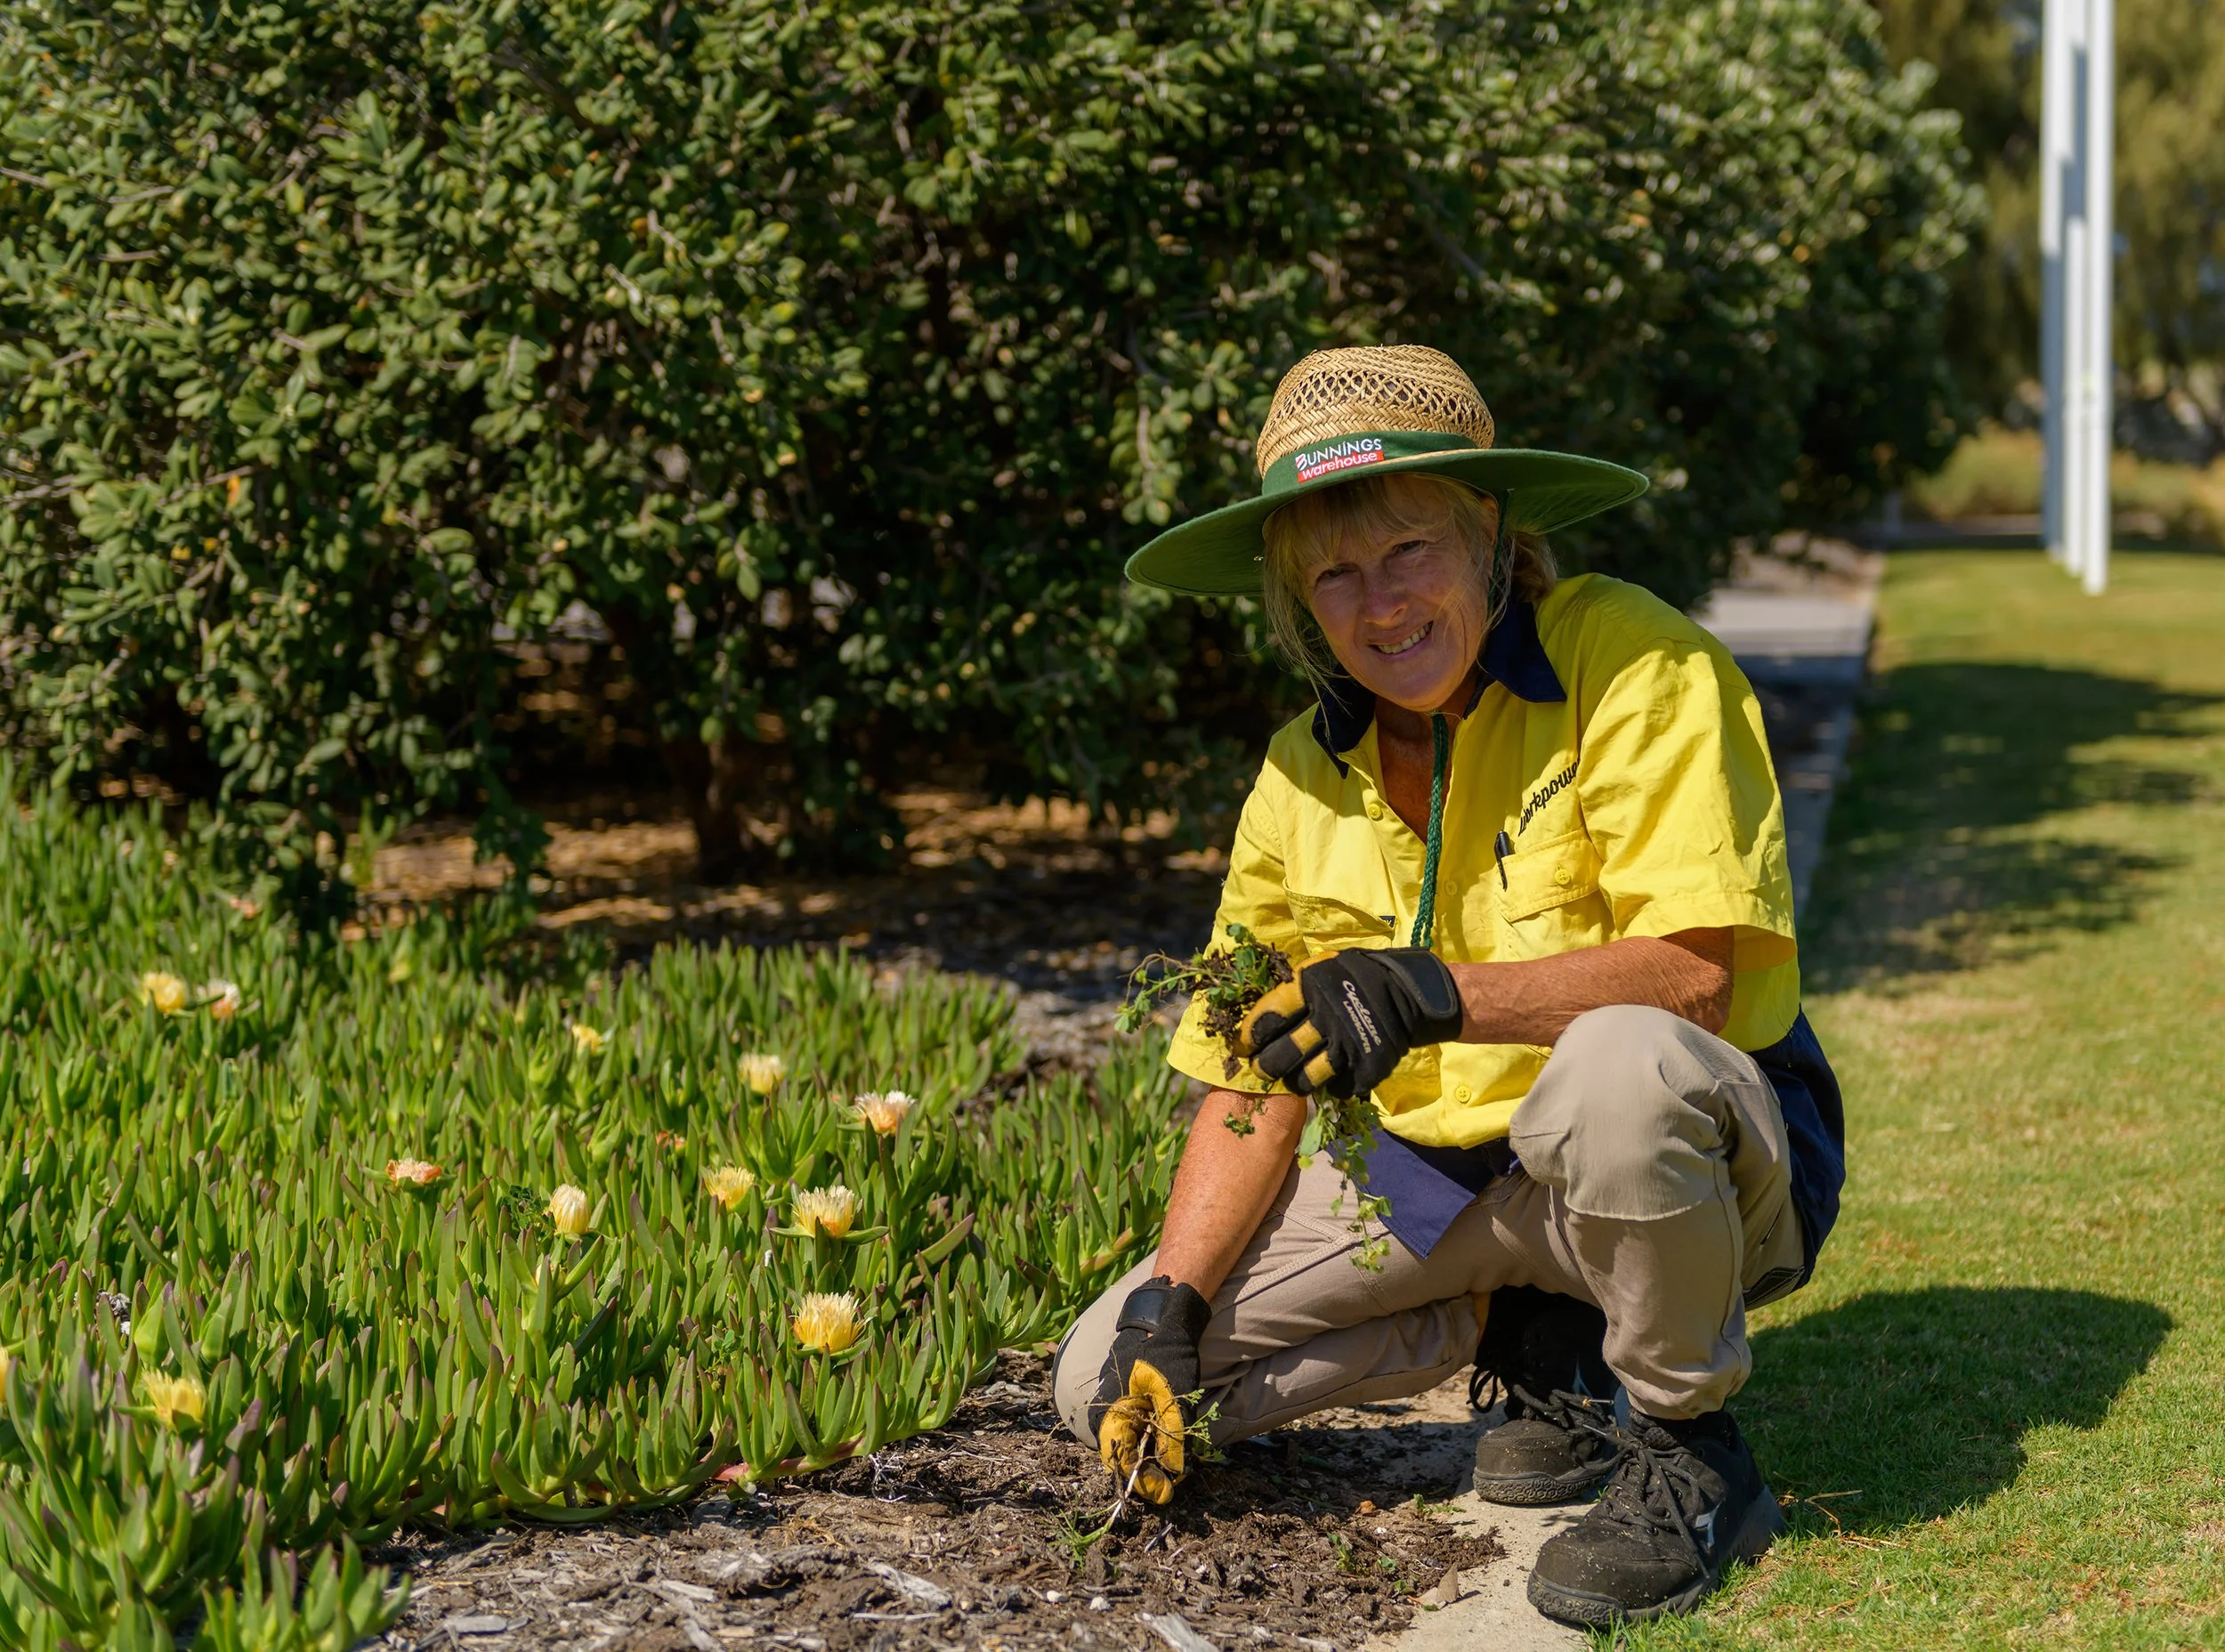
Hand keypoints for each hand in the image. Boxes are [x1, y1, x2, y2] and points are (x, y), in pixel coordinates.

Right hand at [1087, 1275, 1212, 1503]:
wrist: (1162, 1319)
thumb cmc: (1166, 1357)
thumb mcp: (1174, 1400)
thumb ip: (1173, 1437)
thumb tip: (1174, 1472)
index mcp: (1110, 1414)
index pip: (1121, 1461)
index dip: (1143, 1481)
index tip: (1164, 1494)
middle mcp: (1105, 1412)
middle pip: (1122, 1454)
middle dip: (1145, 1471)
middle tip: (1170, 1482)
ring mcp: (1113, 1403)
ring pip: (1128, 1441)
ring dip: (1147, 1455)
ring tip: (1169, 1465)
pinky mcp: (1123, 1397)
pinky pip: (1132, 1426)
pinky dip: (1147, 1437)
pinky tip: (1164, 1439)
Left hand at [1235, 947, 1462, 1098]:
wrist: (1410, 992)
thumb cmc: (1357, 978)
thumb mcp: (1324, 971)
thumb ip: (1296, 990)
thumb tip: (1260, 1015)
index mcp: (1310, 987)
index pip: (1269, 1017)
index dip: (1251, 1036)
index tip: (1244, 1046)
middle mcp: (1326, 1017)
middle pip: (1283, 1053)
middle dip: (1266, 1066)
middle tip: (1262, 1069)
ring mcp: (1348, 1045)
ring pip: (1307, 1077)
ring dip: (1296, 1081)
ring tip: (1293, 1080)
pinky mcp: (1367, 1066)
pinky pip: (1339, 1087)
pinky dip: (1332, 1086)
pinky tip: (1331, 1077)